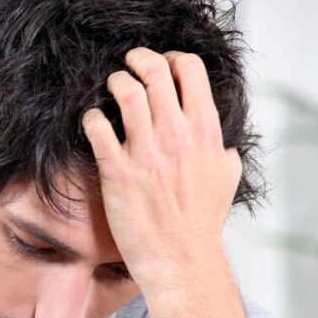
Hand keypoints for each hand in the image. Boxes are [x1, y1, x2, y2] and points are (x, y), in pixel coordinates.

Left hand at [82, 48, 241, 293]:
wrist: (180, 259)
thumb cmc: (201, 223)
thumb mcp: (226, 180)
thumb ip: (223, 153)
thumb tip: (220, 143)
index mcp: (206, 132)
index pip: (191, 71)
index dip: (172, 58)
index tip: (161, 63)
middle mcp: (177, 136)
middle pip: (155, 72)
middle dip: (138, 60)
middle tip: (128, 64)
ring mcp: (146, 153)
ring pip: (125, 92)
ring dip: (115, 82)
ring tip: (110, 87)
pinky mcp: (117, 172)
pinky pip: (97, 127)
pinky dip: (91, 117)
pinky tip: (92, 121)